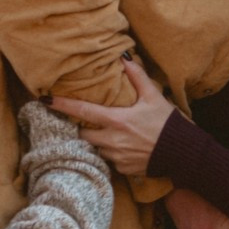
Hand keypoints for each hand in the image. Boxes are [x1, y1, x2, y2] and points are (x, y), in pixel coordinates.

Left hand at [50, 57, 172, 178]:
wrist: (183, 154)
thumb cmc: (168, 124)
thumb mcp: (154, 97)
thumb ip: (137, 77)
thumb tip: (125, 58)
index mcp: (117, 120)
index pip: (82, 111)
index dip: (62, 105)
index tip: (45, 100)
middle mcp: (112, 140)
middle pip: (82, 135)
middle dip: (79, 129)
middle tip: (82, 122)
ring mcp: (116, 157)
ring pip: (95, 149)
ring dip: (96, 142)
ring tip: (107, 135)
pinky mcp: (122, 170)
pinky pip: (108, 161)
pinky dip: (111, 154)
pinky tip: (123, 147)